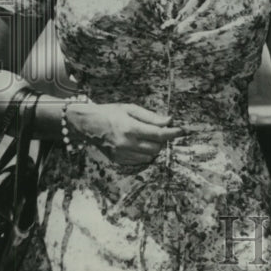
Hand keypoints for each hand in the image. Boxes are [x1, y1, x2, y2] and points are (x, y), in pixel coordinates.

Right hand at [68, 102, 184, 166]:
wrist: (87, 124)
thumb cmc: (110, 113)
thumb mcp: (130, 109)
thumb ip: (150, 117)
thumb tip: (168, 121)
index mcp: (131, 128)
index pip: (159, 134)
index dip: (173, 133)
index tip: (183, 131)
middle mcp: (127, 144)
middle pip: (157, 148)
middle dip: (162, 140)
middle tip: (159, 131)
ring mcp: (122, 154)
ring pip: (149, 156)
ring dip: (154, 148)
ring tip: (147, 137)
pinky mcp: (118, 160)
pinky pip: (139, 161)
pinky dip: (144, 154)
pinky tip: (138, 144)